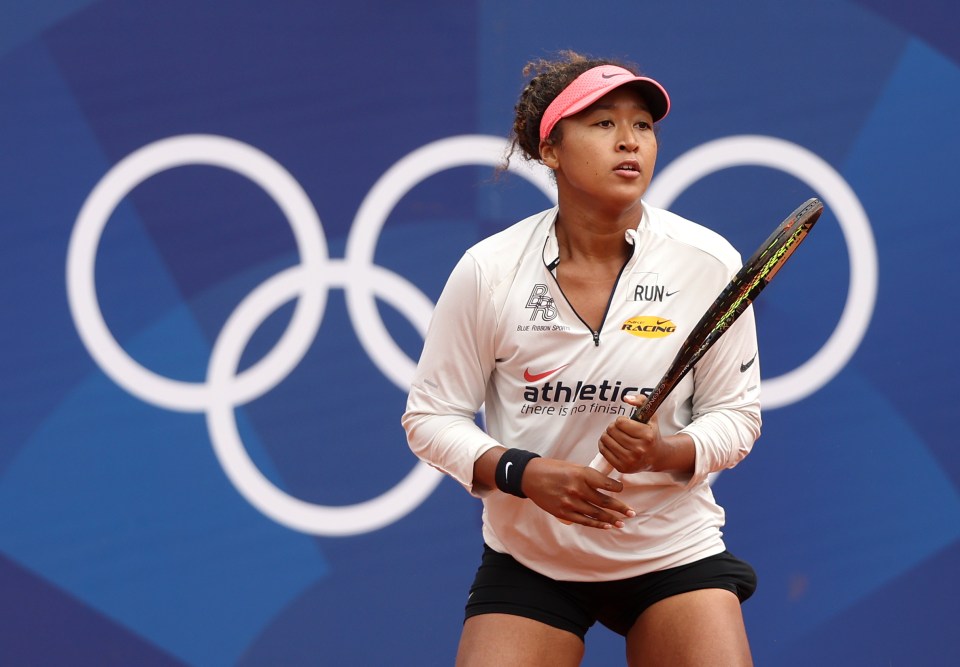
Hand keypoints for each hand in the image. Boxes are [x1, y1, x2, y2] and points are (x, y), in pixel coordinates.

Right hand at [520, 457, 635, 528]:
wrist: (530, 476)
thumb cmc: (553, 469)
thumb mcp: (572, 467)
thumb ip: (588, 476)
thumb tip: (606, 485)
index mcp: (581, 473)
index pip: (606, 483)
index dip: (617, 488)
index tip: (622, 490)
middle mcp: (577, 488)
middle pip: (604, 502)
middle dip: (620, 508)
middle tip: (632, 513)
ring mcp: (570, 502)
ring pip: (596, 513)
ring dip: (611, 519)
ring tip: (622, 522)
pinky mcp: (563, 512)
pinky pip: (584, 520)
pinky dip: (597, 524)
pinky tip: (606, 525)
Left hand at [598, 394, 668, 473]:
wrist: (656, 457)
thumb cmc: (651, 434)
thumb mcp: (651, 415)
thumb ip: (640, 400)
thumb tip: (626, 398)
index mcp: (647, 436)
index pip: (620, 422)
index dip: (621, 420)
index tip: (627, 423)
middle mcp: (639, 450)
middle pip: (612, 430)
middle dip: (613, 427)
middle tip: (620, 429)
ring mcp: (630, 460)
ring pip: (606, 439)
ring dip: (608, 434)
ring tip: (616, 435)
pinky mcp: (622, 467)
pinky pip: (603, 451)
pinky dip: (604, 444)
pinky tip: (612, 443)